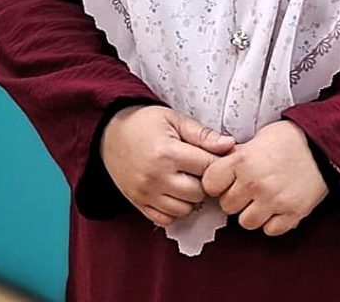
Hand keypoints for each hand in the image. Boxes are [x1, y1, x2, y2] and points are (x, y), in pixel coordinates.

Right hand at [100, 105, 234, 226]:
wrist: (110, 134)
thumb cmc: (145, 123)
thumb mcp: (174, 119)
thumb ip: (202, 134)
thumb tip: (230, 145)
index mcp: (167, 153)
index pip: (207, 167)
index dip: (218, 162)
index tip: (219, 158)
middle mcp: (156, 177)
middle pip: (199, 192)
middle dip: (205, 181)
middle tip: (201, 169)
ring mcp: (146, 194)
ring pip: (185, 210)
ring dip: (191, 198)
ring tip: (188, 179)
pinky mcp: (138, 204)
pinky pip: (165, 220)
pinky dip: (175, 210)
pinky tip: (175, 193)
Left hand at [201, 120, 327, 235]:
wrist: (323, 145)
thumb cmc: (289, 138)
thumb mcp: (258, 138)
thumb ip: (237, 155)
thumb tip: (219, 165)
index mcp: (243, 161)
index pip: (210, 184)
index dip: (216, 183)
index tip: (225, 181)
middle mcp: (255, 183)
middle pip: (227, 206)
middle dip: (235, 198)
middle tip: (247, 189)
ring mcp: (273, 201)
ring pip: (246, 223)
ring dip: (252, 213)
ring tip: (262, 199)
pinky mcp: (292, 213)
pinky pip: (270, 230)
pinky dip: (272, 222)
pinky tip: (277, 206)